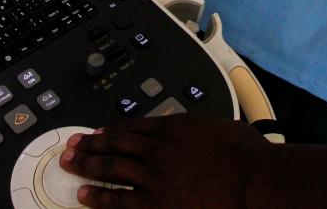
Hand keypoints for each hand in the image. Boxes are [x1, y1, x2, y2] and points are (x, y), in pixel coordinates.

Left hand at [58, 115, 269, 207]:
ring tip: (70, 164)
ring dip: (88, 165)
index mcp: (176, 127)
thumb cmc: (249, 158)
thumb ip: (203, 131)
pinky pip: (119, 199)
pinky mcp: (155, 204)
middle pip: (117, 143)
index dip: (113, 129)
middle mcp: (159, 149)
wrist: (255, 182)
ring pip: (112, 167)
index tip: (99, 131)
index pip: (135, 126)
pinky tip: (85, 195)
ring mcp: (155, 177)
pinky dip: (100, 196)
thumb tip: (202, 134)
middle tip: (72, 144)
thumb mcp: (224, 130)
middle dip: (91, 144)